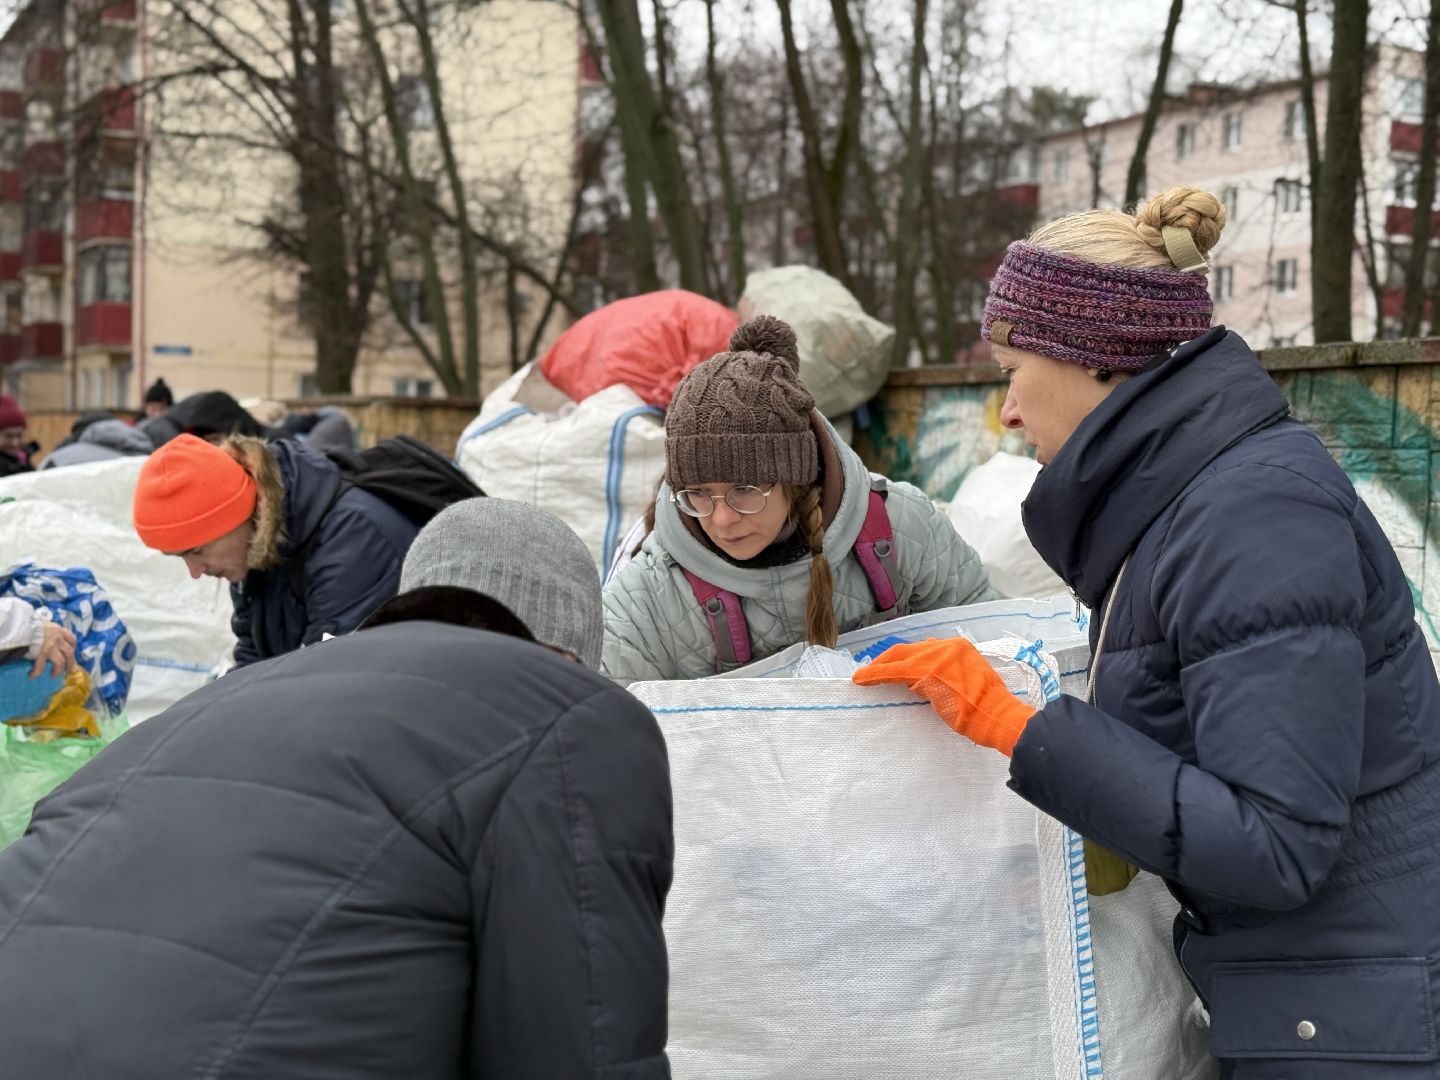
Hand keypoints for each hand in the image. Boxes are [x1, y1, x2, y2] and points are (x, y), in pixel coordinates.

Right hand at [31, 622, 75, 677]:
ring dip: (58, 670)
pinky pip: (41, 666)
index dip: (73, 647)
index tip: (71, 652)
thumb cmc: (30, 624)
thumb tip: (46, 634)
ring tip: (54, 676)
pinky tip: (33, 675)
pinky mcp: (42, 653)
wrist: (22, 625)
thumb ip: (48, 630)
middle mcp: (58, 639)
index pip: (72, 639)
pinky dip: (37, 672)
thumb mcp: (44, 624)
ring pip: (60, 662)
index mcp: (59, 630)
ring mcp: (51, 647)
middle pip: (69, 653)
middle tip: (67, 670)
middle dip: (70, 663)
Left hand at [852, 637, 1035, 756]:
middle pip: (907, 650)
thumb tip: (919, 681)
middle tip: (870, 672)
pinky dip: (876, 675)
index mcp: (958, 647)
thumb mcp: (967, 681)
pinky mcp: (926, 672)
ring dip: (879, 669)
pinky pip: (894, 672)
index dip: (902, 658)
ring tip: (865, 677)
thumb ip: (946, 674)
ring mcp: (937, 657)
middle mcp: (947, 646)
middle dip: (886, 661)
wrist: (997, 715)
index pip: (922, 649)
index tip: (890, 667)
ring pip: (898, 658)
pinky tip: (863, 680)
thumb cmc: (987, 707)